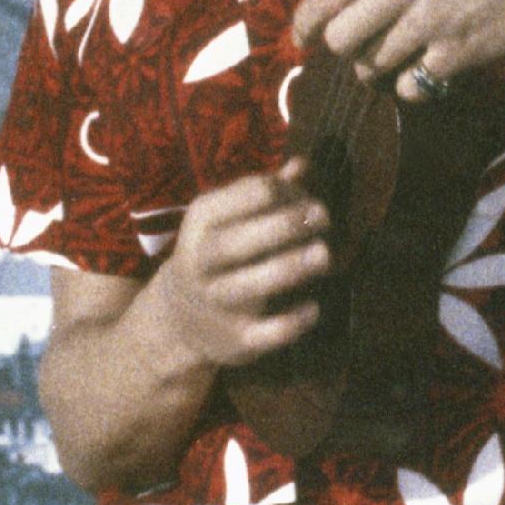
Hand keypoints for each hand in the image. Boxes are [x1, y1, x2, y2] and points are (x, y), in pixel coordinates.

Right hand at [138, 168, 329, 366]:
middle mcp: (200, 261)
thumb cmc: (220, 253)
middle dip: (283, 226)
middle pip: (237, 242)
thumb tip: (305, 164)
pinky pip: (263, 334)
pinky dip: (291, 323)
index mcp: (202, 221)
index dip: (285, 193)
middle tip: (324, 216)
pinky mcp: (234, 340)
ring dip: (288, 268)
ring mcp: (215, 303)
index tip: (310, 200)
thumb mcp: (230, 218)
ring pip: (247, 287)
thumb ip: (267, 194)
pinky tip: (314, 308)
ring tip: (325, 254)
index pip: (246, 196)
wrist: (179, 318)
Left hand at [292, 0, 504, 89]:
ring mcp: (430, 21)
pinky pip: (412, 88)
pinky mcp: (458, 52)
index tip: (301, 40)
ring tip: (407, 53)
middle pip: (341, 40)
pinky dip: (415, 86)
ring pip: (374, 68)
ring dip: (382, 69)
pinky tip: (431, 69)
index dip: (304, 24)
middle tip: (365, 47)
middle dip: (347, 50)